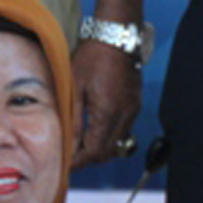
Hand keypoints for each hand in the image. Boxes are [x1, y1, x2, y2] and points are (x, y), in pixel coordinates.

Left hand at [70, 38, 140, 168]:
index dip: (79, 161)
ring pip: (118, 144)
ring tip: (80, 143)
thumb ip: (74, 118)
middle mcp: (124, 116)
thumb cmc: (92, 57)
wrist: (117, 38)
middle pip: (108, 152)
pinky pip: (123, 131)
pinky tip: (95, 129)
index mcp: (107, 112)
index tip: (66, 164)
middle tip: (70, 156)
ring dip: (100, 148)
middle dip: (89, 158)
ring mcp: (132, 111)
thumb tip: (70, 143)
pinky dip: (109, 136)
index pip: (94, 150)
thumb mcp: (75, 86)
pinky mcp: (135, 106)